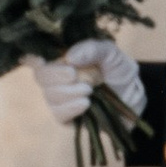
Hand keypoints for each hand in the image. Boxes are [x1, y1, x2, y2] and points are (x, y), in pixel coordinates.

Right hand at [29, 39, 145, 122]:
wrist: (134, 99)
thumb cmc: (119, 72)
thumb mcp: (112, 54)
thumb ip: (93, 49)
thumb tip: (70, 57)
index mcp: (63, 58)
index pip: (37, 56)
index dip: (31, 58)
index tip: (39, 60)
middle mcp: (57, 78)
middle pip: (40, 76)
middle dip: (55, 75)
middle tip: (74, 74)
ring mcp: (60, 98)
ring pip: (49, 96)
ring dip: (68, 92)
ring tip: (89, 90)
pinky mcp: (66, 117)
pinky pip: (58, 114)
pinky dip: (70, 108)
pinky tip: (85, 104)